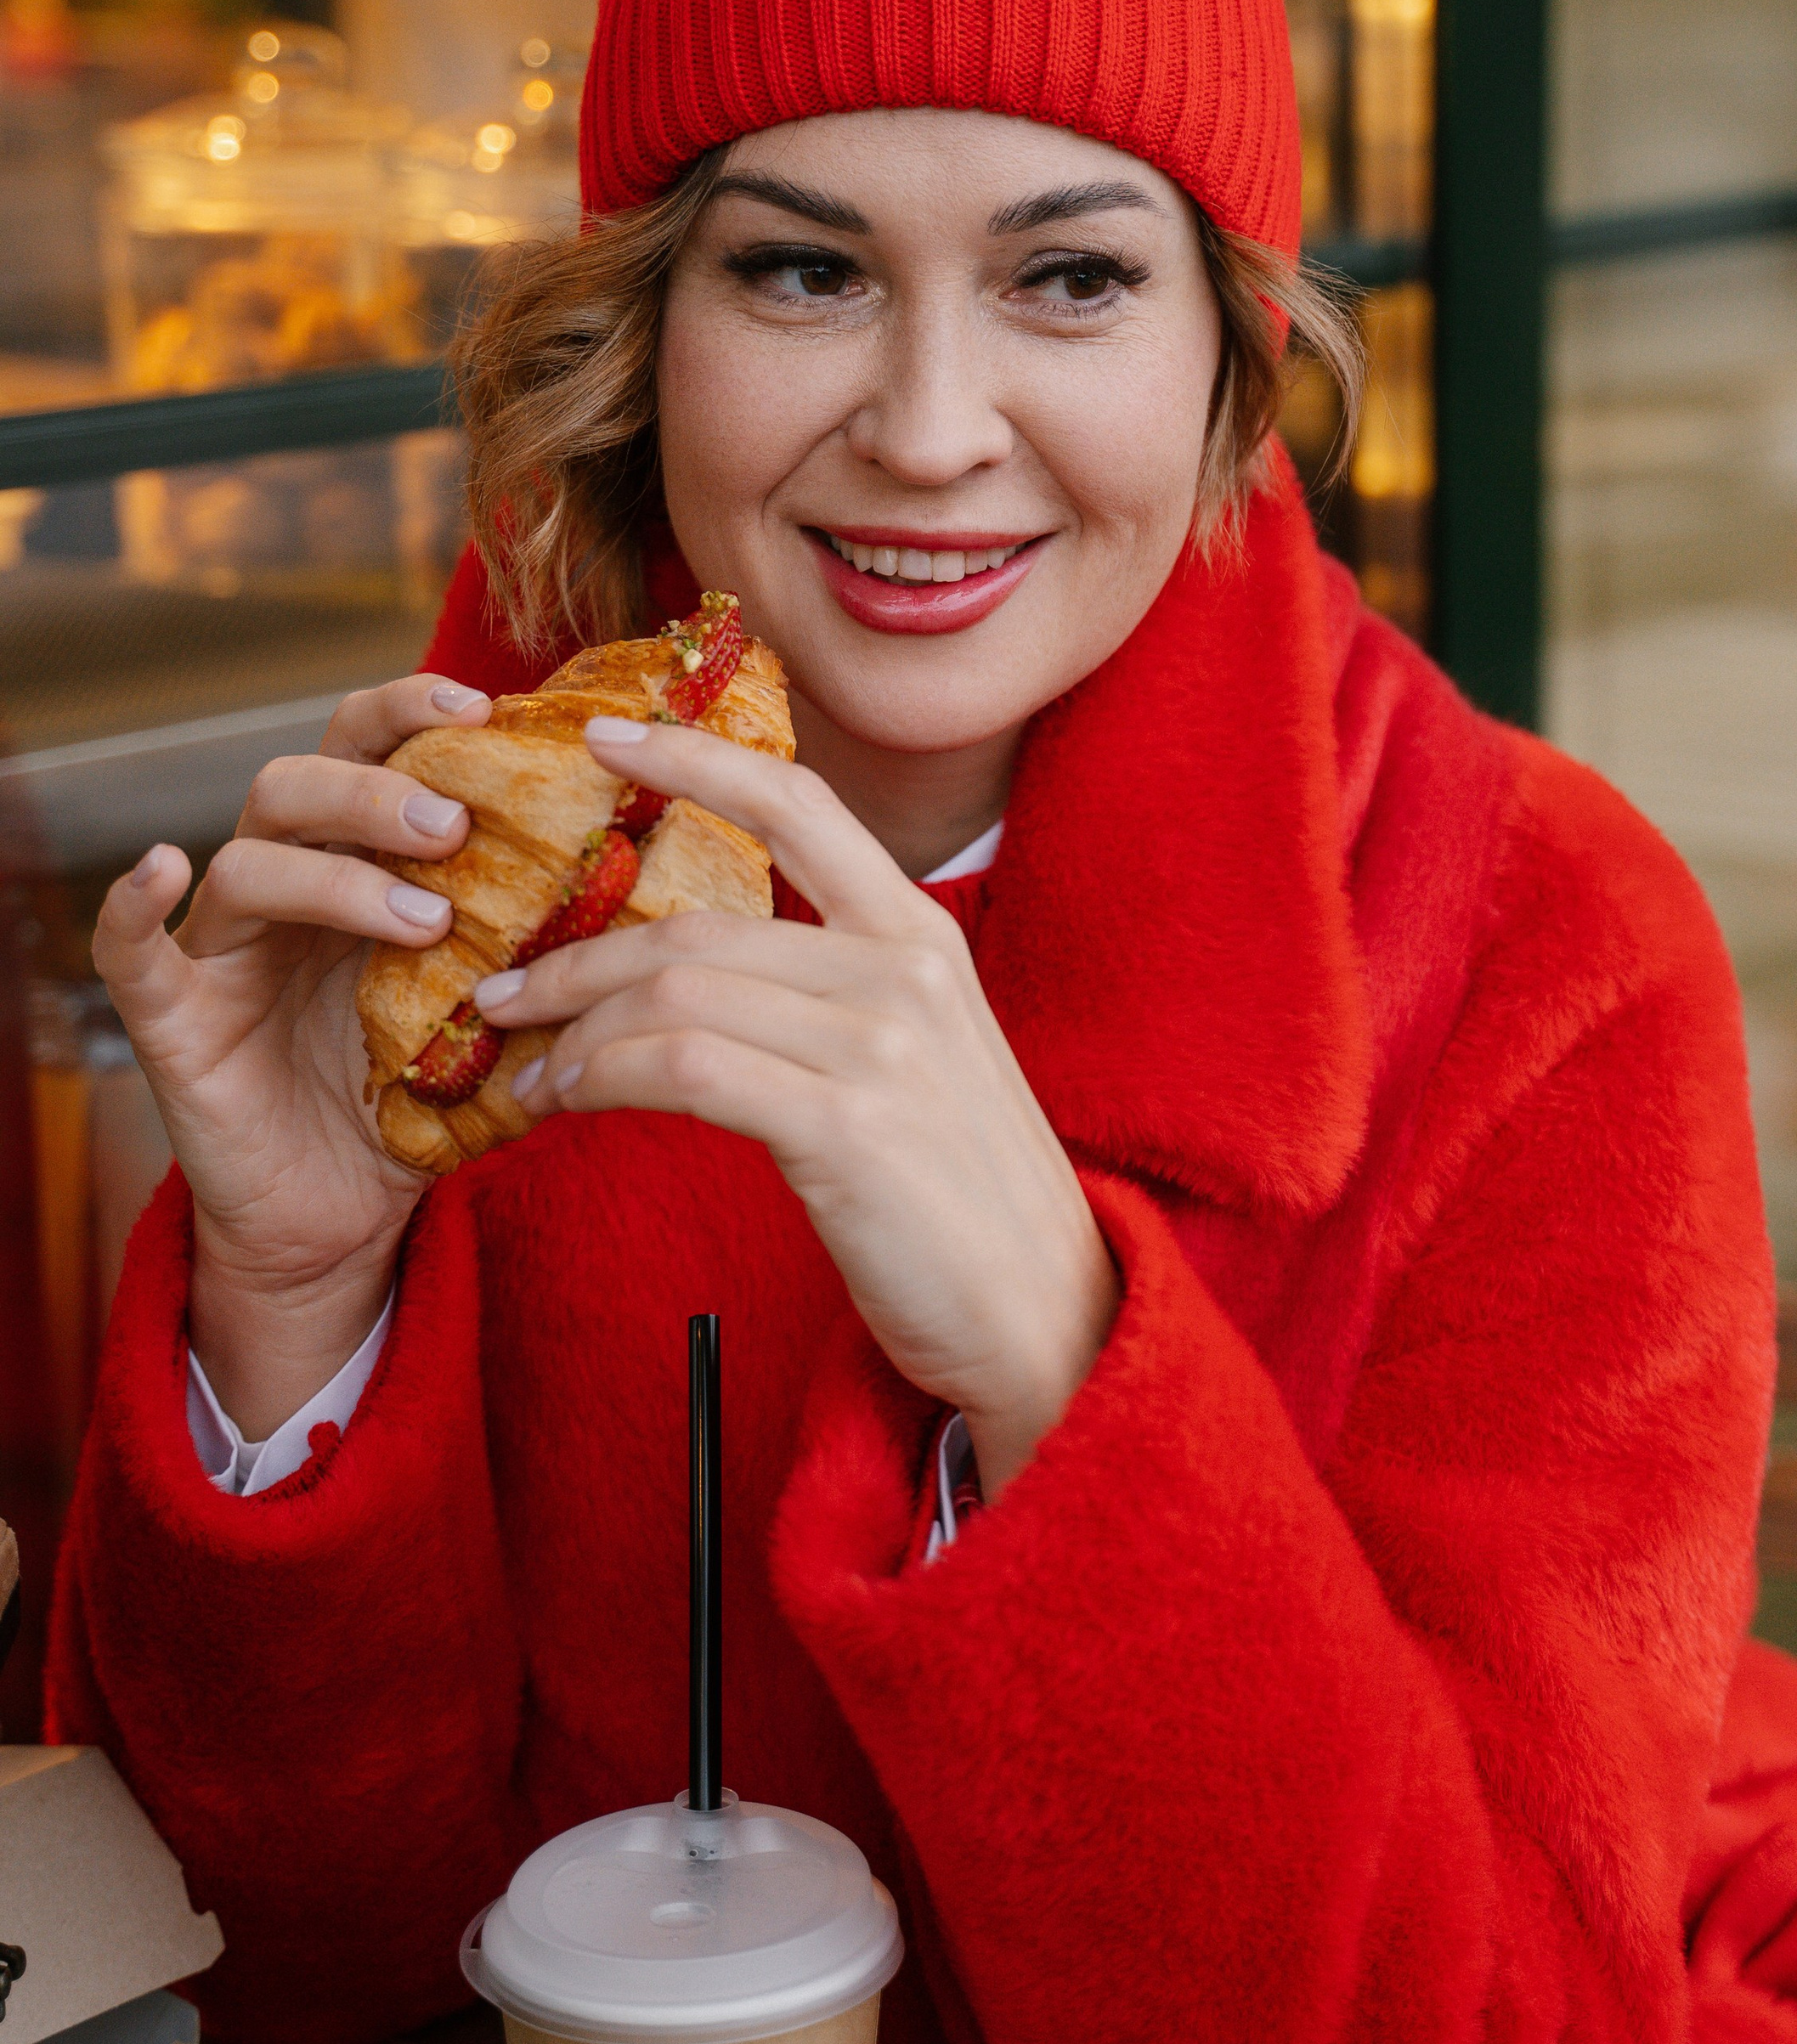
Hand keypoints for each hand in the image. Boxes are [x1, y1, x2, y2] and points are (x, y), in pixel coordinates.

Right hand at [91, 675, 493, 1435]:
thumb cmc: (423, 1101)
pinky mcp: (174, 1019)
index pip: (375, 748)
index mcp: (362, 862)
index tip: (491, 708)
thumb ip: (559, 964)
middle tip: (459, 825)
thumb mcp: (504, 1021)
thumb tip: (670, 916)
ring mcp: (226, 949)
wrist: (345, 1218)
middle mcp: (287, 886)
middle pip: (301, 780)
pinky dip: (129, 904)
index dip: (418, 709)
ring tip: (423, 918)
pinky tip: (157, 866)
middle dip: (381, 789)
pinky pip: (132, 951)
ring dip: (336, 873)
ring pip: (249, 858)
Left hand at [472, 717, 1117, 1495]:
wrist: (1043, 1309)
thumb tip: (693, 969)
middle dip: (576, 956)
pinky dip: (600, 1078)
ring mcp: (879, 1043)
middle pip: (696, 926)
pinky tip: (565, 1102)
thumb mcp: (917, 1053)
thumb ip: (833, 990)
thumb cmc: (960, 1191)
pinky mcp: (844, 1124)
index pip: (797, 803)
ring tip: (526, 1068)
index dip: (694, 757)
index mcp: (921, 932)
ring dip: (574, 1030)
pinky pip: (682, 1069)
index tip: (604, 734)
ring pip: (675, 992)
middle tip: (505, 988)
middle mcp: (903, 968)